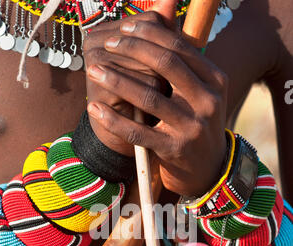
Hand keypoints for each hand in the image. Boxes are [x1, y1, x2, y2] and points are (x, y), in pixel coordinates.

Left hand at [87, 1, 227, 195]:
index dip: (150, 33)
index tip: (125, 27)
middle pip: (166, 65)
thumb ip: (183, 61)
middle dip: (133, 49)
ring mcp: (192, 127)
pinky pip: (138, 132)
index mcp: (215, 80)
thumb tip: (160, 14)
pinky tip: (95, 109)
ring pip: (149, 97)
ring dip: (117, 81)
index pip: (179, 47)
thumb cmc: (197, 122)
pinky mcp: (174, 150)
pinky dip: (114, 120)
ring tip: (94, 70)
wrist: (209, 168)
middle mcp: (208, 101)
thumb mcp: (201, 91)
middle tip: (109, 44)